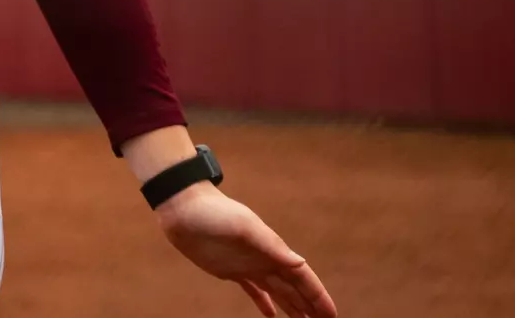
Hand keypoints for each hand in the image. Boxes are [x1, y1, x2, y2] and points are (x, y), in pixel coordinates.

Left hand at [155, 184, 335, 317]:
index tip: (332, 315)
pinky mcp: (230, 270)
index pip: (302, 277)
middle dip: (311, 306)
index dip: (318, 296)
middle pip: (294, 288)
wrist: (182, 207)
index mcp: (272, 249)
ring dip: (292, 307)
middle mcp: (265, 259)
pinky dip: (264, 303)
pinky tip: (271, 315)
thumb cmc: (214, 213)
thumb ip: (272, 246)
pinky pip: (253, 290)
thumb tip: (300, 262)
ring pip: (278, 291)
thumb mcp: (244, 228)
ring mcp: (249, 265)